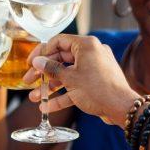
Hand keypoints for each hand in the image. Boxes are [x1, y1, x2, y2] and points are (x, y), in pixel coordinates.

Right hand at [23, 34, 138, 125]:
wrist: (121, 108)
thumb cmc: (98, 89)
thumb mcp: (70, 79)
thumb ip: (52, 69)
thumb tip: (38, 62)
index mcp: (86, 45)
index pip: (58, 41)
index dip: (41, 52)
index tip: (30, 63)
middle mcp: (91, 53)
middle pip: (61, 59)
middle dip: (43, 73)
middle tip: (28, 81)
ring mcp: (94, 69)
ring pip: (67, 75)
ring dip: (50, 86)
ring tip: (35, 97)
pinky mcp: (95, 83)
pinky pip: (76, 86)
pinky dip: (63, 95)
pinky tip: (47, 107)